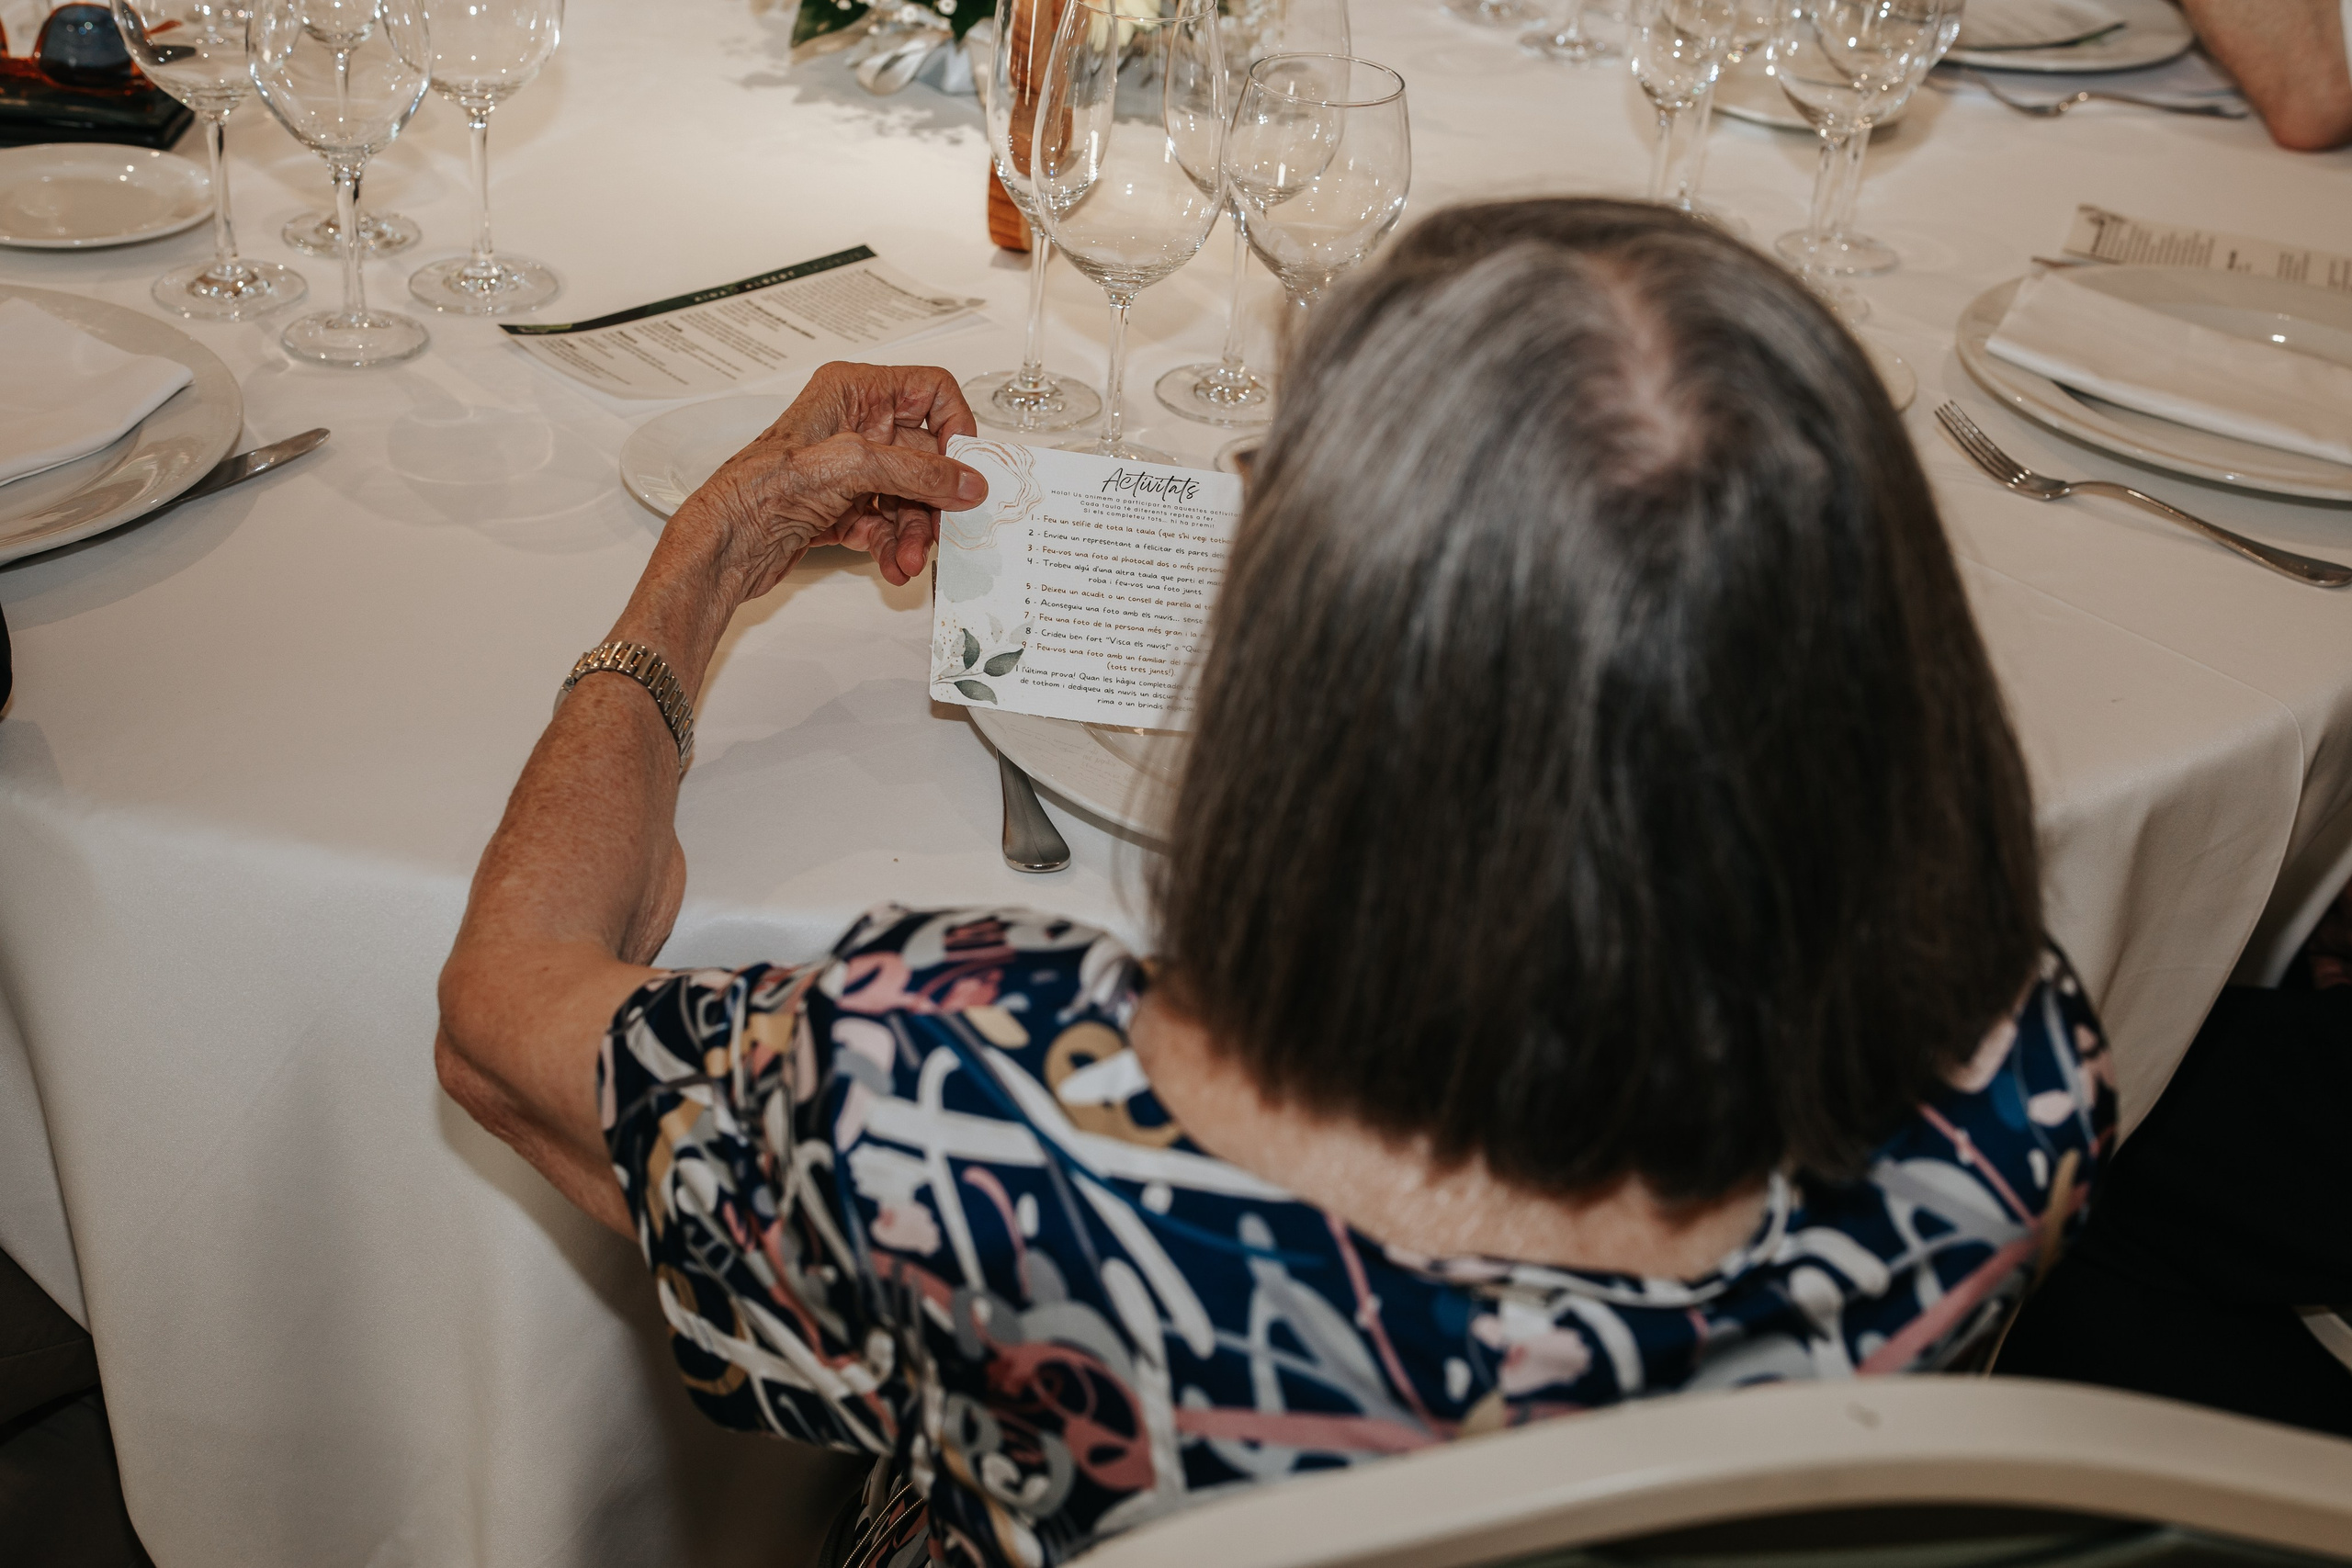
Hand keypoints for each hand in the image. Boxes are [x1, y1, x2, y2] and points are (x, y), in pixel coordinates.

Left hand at [677, 362, 986, 596]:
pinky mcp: (843, 510)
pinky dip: (894, 547)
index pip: (930, 391)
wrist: (720, 550)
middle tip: (945, 529)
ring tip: (909, 559)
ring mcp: (850, 471)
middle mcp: (854, 426)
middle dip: (936, 498)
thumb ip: (916, 471)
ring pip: (910, 498)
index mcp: (853, 392)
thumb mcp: (849, 467)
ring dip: (916, 533)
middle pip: (927, 455)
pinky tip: (891, 566)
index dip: (955, 428)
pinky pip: (888, 526)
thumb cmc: (756, 491)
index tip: (965, 469)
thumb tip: (966, 480)